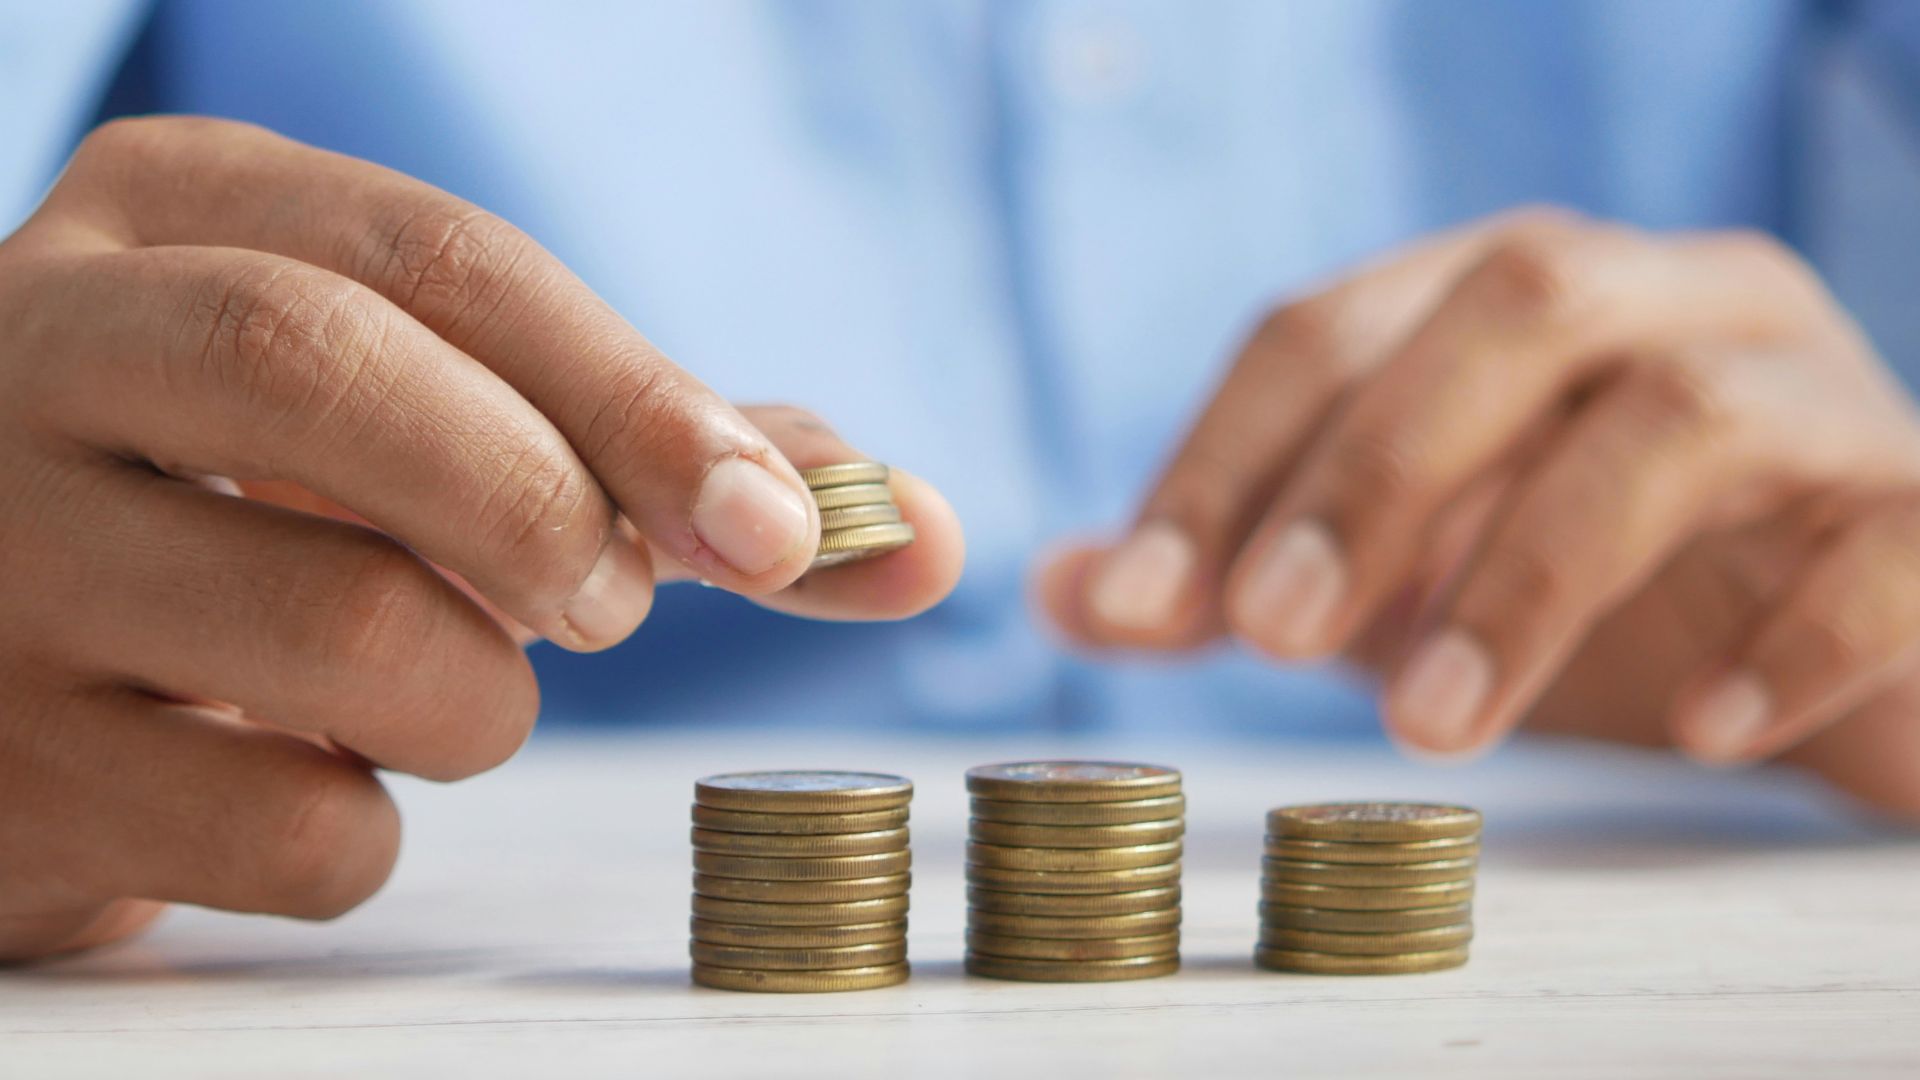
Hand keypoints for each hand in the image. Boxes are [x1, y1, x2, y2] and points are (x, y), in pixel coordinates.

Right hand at [0, 118, 962, 960]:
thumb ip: (664, 451)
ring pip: (346, 633)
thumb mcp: (431, 412)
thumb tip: (917, 528)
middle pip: (333, 374)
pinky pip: (288, 829)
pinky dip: (369, 830)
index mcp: (174, 215)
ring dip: (479, 701)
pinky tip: (304, 775)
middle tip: (606, 603)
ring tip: (431, 685)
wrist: (8, 641)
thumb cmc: (270, 502)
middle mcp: (37, 346)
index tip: (778, 528)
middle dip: (542, 504)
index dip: (642, 400)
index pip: (444, 266)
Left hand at [1037, 208, 1919, 817]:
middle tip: (1270, 636)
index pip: (1333, 325)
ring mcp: (1817, 394)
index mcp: (1517, 303)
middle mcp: (1670, 304)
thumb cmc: (1610, 605)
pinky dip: (1785, 636)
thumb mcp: (1403, 590)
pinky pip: (1881, 542)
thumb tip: (1063, 590)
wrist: (1854, 656)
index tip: (1137, 604)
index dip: (1221, 458)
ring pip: (1682, 414)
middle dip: (1373, 470)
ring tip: (1434, 727)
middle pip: (1515, 303)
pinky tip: (1697, 730)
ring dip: (1532, 571)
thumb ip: (1245, 577)